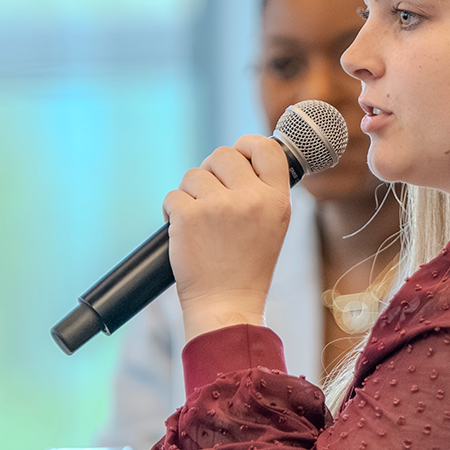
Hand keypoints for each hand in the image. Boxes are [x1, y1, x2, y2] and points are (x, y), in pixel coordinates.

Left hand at [163, 133, 291, 338]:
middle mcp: (251, 199)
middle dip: (211, 171)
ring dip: (190, 194)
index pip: (267, 149)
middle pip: (222, 154)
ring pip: (193, 175)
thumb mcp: (272, 226)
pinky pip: (172, 196)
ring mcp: (219, 207)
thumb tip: (239, 157)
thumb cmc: (247, 268)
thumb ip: (262, 192)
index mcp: (277, 200)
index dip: (247, 145)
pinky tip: (183, 233)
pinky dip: (171, 213)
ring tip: (199, 223)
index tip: (238, 153)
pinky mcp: (189, 217)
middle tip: (210, 197)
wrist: (227, 305)